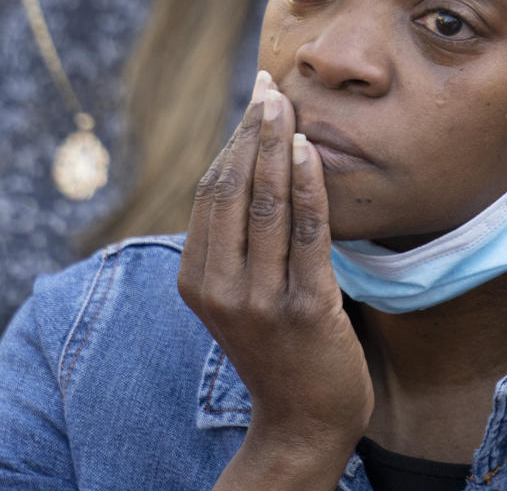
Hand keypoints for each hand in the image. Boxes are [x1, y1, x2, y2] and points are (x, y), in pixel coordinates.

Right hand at [178, 71, 373, 486]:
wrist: (304, 420)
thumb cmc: (276, 343)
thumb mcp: (237, 292)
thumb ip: (234, 239)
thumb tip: (246, 158)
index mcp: (196, 280)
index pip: (212, 191)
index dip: (233, 138)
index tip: (255, 95)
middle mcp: (220, 289)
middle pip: (235, 189)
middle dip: (254, 131)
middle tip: (272, 86)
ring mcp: (262, 301)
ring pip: (268, 204)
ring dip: (279, 147)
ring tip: (290, 106)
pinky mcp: (306, 309)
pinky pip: (307, 233)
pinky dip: (308, 185)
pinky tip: (311, 151)